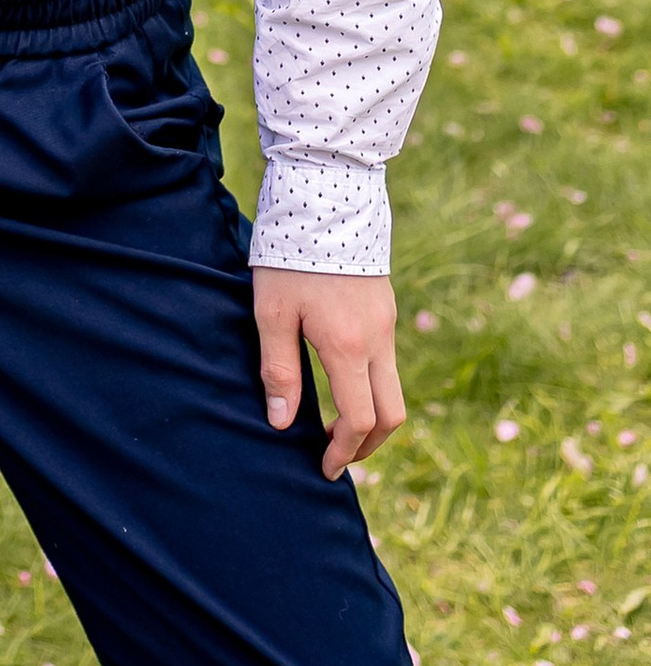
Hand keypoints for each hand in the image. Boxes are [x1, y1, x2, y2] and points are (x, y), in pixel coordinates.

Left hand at [253, 266, 404, 479]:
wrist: (326, 197)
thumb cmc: (290, 256)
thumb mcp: (271, 313)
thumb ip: (278, 369)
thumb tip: (281, 424)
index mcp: (348, 348)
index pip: (357, 421)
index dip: (343, 453)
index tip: (324, 468)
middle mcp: (378, 341)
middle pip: (390, 415)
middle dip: (367, 445)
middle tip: (337, 457)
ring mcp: (387, 324)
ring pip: (394, 389)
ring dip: (372, 416)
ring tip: (337, 425)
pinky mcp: (386, 308)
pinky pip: (389, 362)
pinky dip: (373, 387)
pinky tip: (344, 381)